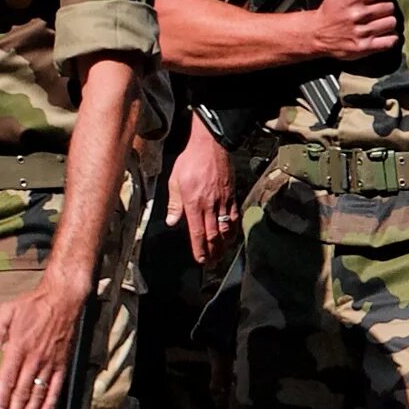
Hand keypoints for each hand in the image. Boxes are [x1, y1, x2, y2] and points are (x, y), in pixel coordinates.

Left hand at [0, 267, 87, 408]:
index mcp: (18, 347)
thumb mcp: (7, 310)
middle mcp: (34, 358)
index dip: (2, 398)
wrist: (64, 299)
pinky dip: (50, 402)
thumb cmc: (33, 304)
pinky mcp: (62, 363)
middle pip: (23, 391)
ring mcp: (50, 362)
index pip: (7, 378)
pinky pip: (56, 386)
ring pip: (39, 392)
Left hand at [166, 121, 237, 268]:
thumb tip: (173, 222)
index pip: (198, 232)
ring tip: (222, 255)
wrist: (210, 145)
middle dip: (213, 251)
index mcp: (194, 203)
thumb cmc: (190, 161)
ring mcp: (223, 200)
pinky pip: (234, 216)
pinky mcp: (232, 194)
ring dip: (224, 244)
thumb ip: (174, 203)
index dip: (200, 249)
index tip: (201, 260)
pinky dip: (234, 228)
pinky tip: (232, 236)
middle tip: (212, 264)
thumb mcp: (174, 180)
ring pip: (226, 228)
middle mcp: (210, 204)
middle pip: (213, 234)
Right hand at [308, 0, 399, 61]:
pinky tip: (382, 34)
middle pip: (390, 6)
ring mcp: (362, 31)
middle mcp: (357, 14)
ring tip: (378, 21)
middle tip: (377, 10)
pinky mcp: (365, 46)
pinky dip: (390, 38)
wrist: (317, 33)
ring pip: (392, 22)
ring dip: (388, 22)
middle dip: (385, 7)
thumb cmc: (330, 10)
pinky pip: (391, 40)